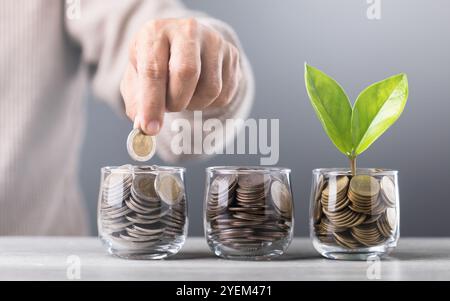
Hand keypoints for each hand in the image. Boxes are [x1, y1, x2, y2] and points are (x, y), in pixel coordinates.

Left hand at [120, 18, 241, 135]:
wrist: (183, 45)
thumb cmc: (156, 63)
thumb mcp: (136, 79)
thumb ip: (137, 104)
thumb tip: (145, 127)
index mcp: (155, 32)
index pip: (154, 70)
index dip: (151, 103)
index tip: (150, 128)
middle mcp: (187, 30)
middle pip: (187, 74)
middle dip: (176, 102)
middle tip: (169, 107)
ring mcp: (213, 41)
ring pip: (210, 89)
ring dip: (194, 105)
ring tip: (183, 96)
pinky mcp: (231, 55)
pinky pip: (225, 94)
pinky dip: (210, 103)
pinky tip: (198, 92)